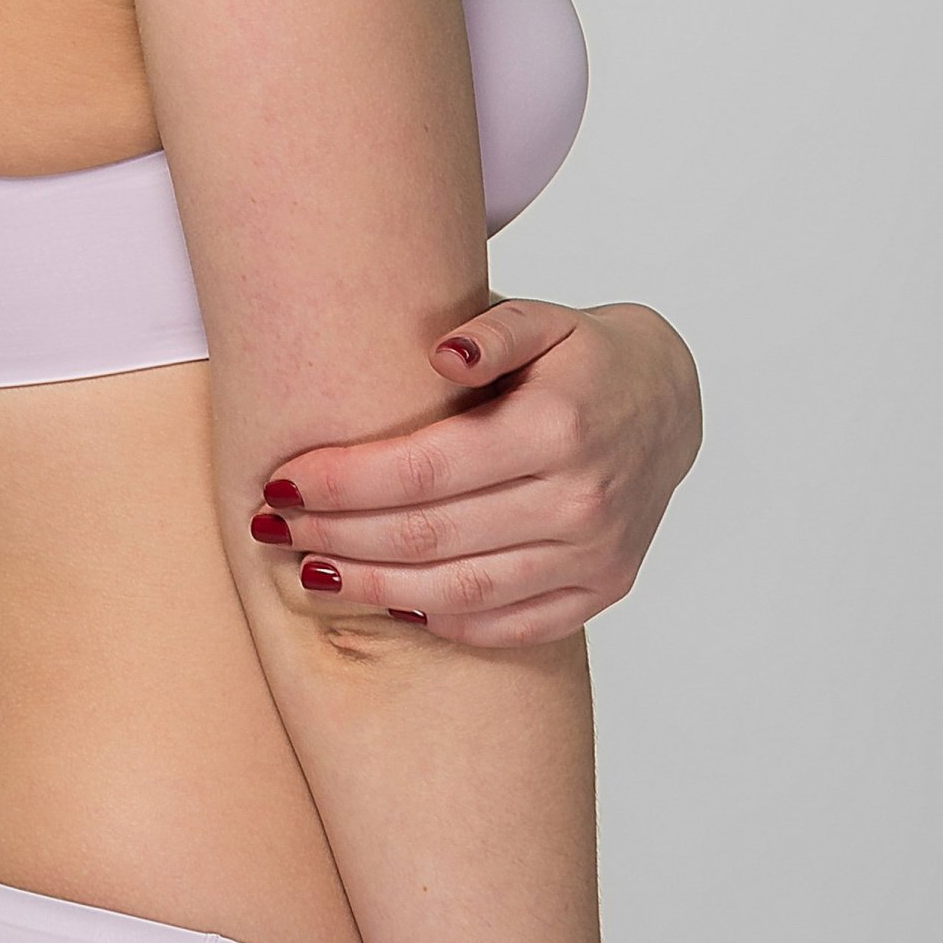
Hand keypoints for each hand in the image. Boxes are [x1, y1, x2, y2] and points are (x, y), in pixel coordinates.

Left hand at [253, 299, 701, 646]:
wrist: (672, 403)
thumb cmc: (585, 355)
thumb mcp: (546, 317)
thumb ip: (493, 328)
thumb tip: (442, 350)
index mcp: (559, 427)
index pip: (425, 470)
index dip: (344, 482)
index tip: (280, 479)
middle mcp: (580, 501)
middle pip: (429, 538)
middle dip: (336, 535)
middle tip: (270, 525)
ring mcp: (595, 556)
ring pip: (461, 594)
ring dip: (373, 588)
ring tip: (309, 572)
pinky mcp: (602, 590)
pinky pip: (509, 626)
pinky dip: (442, 622)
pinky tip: (388, 603)